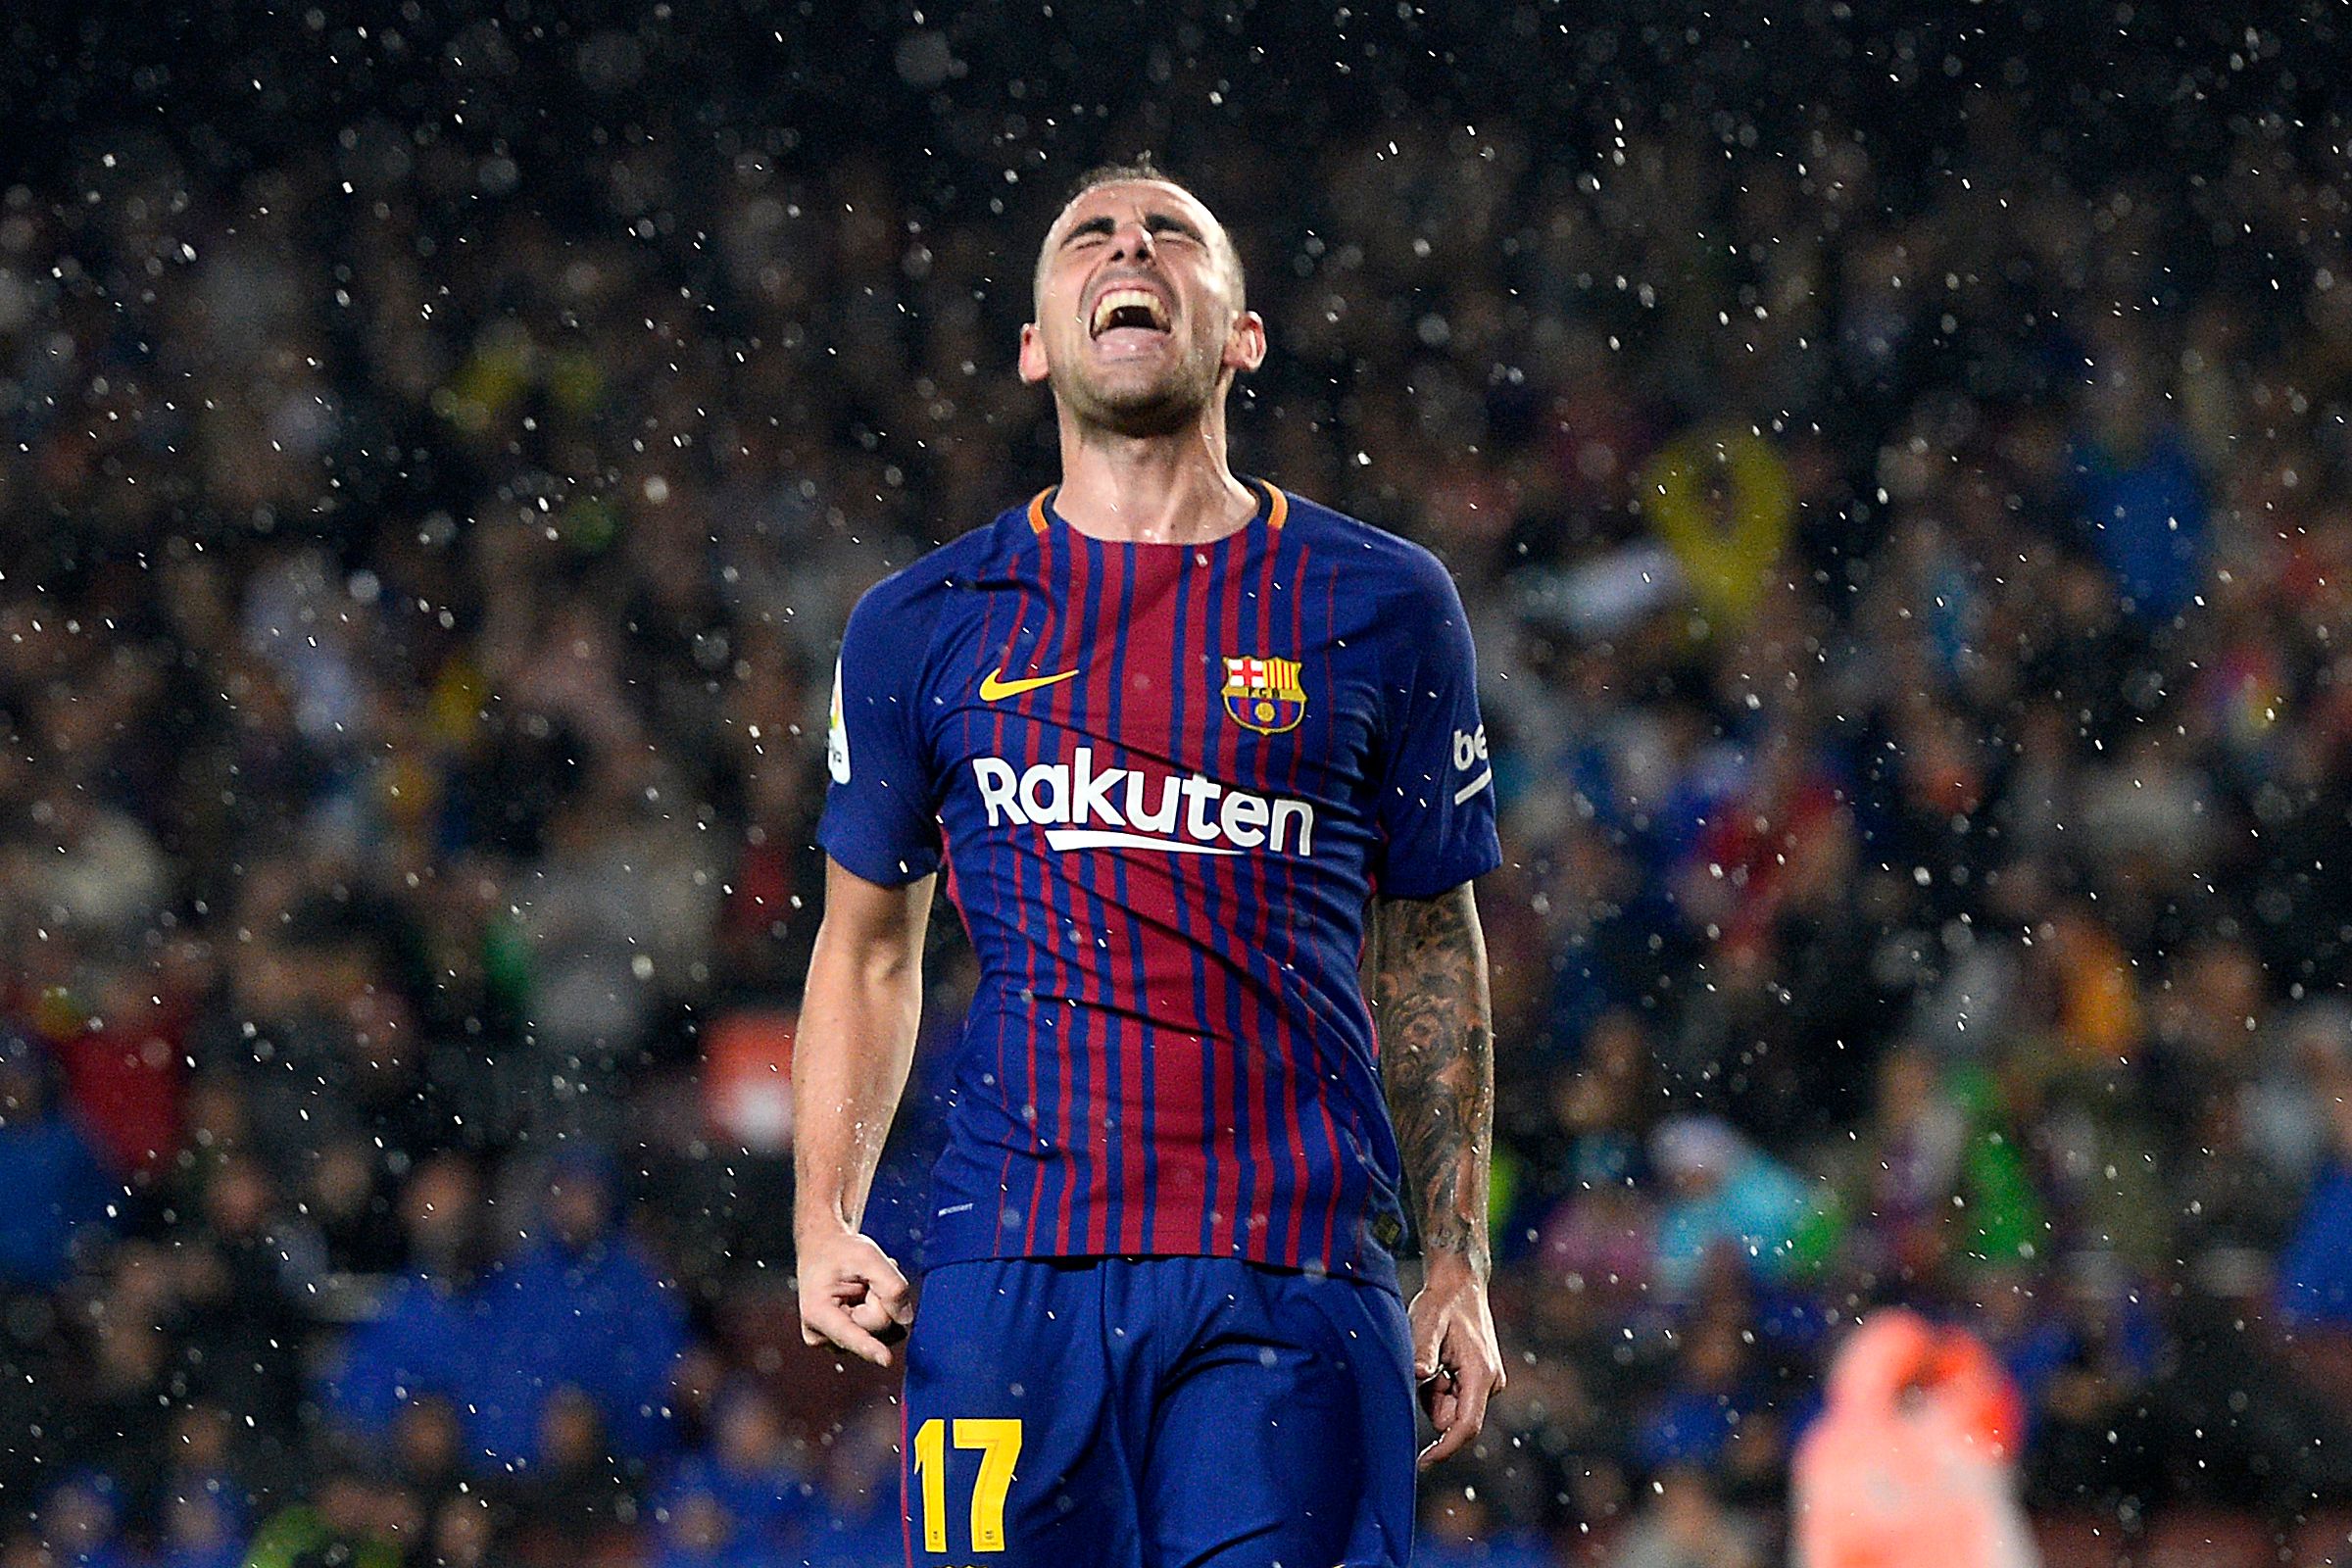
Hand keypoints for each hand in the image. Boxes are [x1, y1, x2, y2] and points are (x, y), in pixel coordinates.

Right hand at [796, 1227, 913, 1366]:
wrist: (824, 1251)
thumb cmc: (840, 1251)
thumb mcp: (867, 1255)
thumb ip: (890, 1285)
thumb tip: (906, 1319)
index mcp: (817, 1312)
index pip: (850, 1333)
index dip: (869, 1347)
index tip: (886, 1361)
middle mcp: (823, 1335)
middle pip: (877, 1326)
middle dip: (880, 1300)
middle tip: (866, 1278)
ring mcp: (836, 1342)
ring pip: (883, 1331)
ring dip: (882, 1304)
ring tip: (865, 1285)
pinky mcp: (850, 1342)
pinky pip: (882, 1332)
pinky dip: (881, 1310)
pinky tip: (867, 1294)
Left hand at [1407, 1250, 1504, 1467]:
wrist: (1460, 1284)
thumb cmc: (1442, 1303)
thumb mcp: (1427, 1322)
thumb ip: (1423, 1350)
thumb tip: (1418, 1375)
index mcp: (1481, 1373)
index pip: (1466, 1425)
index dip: (1445, 1447)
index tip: (1423, 1461)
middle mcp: (1490, 1382)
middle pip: (1454, 1418)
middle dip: (1433, 1403)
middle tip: (1423, 1368)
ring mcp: (1488, 1382)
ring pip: (1451, 1408)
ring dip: (1434, 1393)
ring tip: (1431, 1357)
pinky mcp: (1480, 1380)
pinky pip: (1453, 1397)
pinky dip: (1439, 1386)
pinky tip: (1438, 1359)